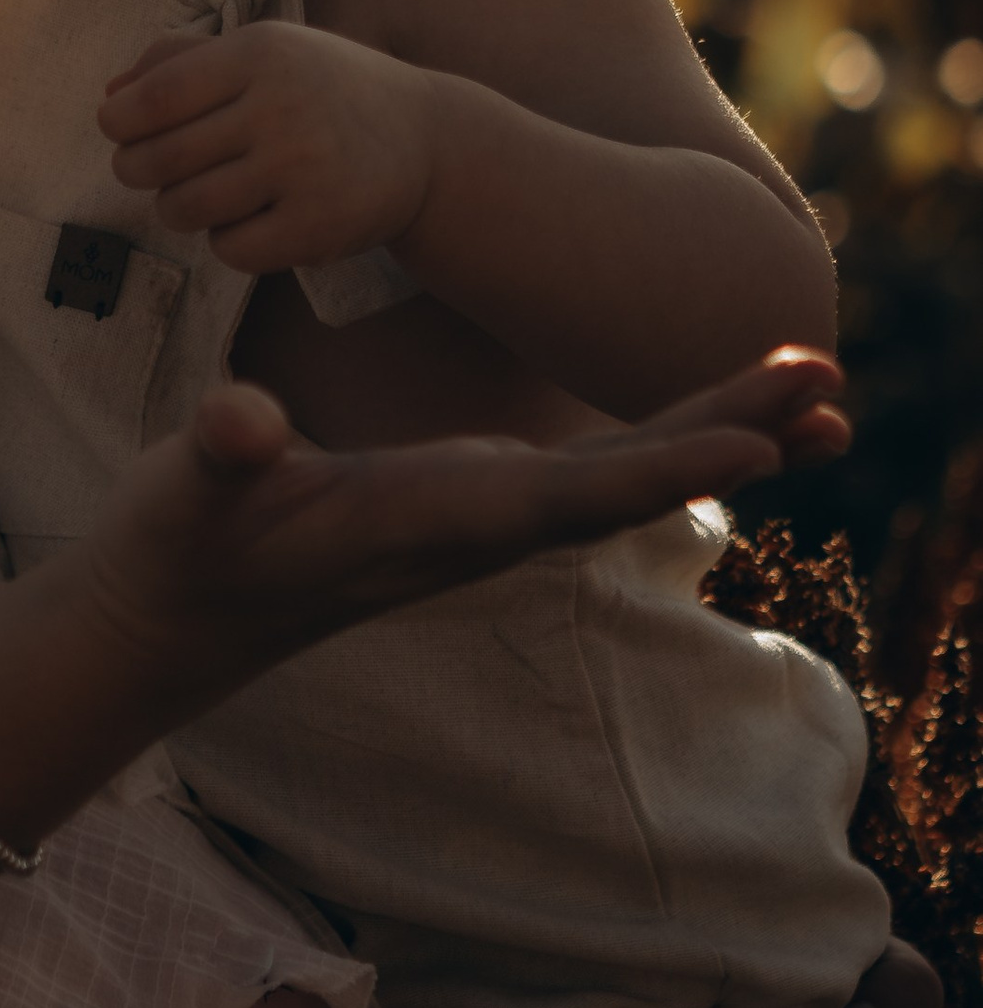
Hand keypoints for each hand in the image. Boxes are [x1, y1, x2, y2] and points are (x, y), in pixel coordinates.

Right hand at [82, 348, 847, 716]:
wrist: (175, 621)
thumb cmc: (181, 546)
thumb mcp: (188, 491)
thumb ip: (221, 456)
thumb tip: (238, 425)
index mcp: (426, 520)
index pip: (563, 496)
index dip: (662, 467)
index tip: (758, 440)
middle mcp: (473, 527)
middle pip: (627, 485)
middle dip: (731, 436)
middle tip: (833, 386)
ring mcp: (480, 519)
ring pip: (624, 479)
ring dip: (721, 434)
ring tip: (820, 393)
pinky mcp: (472, 505)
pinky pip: (596, 475)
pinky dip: (668, 441)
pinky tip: (720, 420)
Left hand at [99, 22, 436, 276]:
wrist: (425, 141)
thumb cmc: (323, 88)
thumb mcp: (263, 50)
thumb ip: (181, 61)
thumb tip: (110, 96)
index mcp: (260, 53)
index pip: (153, 99)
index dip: (118, 123)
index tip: (120, 131)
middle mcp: (280, 108)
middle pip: (158, 160)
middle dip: (135, 170)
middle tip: (146, 170)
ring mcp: (302, 170)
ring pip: (186, 209)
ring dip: (177, 208)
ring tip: (198, 194)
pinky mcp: (318, 227)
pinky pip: (229, 250)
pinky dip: (225, 241)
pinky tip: (248, 220)